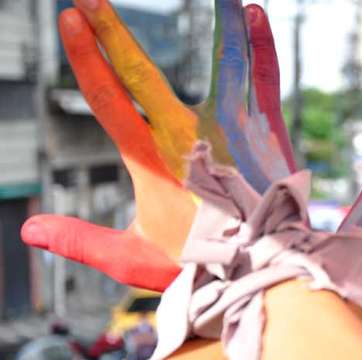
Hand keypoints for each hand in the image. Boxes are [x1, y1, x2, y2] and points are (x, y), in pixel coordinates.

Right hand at [21, 0, 292, 290]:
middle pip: (145, 73)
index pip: (108, 98)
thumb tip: (29, 230)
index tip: (71, 16)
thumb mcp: (135, 259)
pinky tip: (254, 11)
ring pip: (220, 60)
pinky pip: (263, 76)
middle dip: (114, 31)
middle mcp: (190, 135)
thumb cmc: (202, 264)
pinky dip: (259, 43)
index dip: (87, 56)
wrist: (266, 266)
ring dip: (209, 20)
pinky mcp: (267, 129)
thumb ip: (82, 241)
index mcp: (152, 160)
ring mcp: (233, 127)